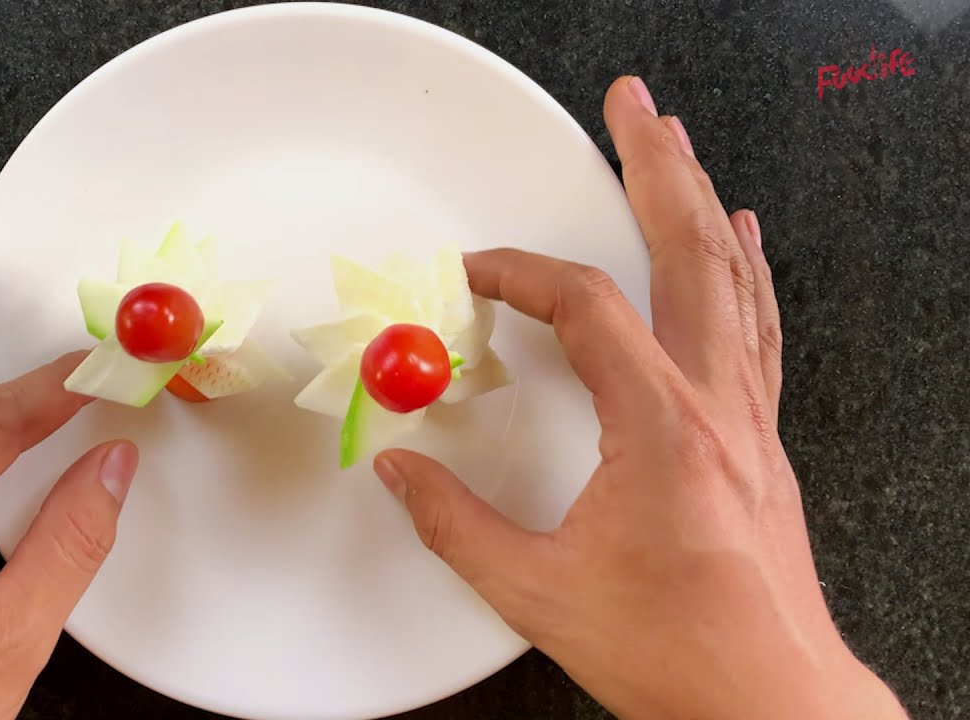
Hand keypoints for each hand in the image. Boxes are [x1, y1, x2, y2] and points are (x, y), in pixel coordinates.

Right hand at [373, 78, 907, 717]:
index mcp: (660, 427)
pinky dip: (747, 268)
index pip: (586, 308)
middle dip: (656, 165)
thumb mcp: (536, 589)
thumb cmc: (675, 651)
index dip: (522, 274)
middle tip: (631, 104)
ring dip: (702, 200)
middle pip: (691, 250)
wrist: (770, 701)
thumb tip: (403, 474)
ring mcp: (750, 418)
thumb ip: (454, 523)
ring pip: (735, 278)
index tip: (478, 274)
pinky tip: (745, 240)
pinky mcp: (760, 440)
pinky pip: (759, 325)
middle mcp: (717, 406)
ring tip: (678, 146)